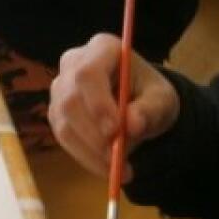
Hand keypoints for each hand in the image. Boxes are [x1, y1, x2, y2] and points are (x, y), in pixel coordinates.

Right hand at [48, 33, 179, 179]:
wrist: (139, 103)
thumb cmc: (150, 94)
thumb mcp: (162, 100)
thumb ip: (150, 110)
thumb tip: (132, 125)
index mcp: (102, 48)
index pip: (87, 73)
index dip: (97, 103)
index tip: (115, 131)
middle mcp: (73, 63)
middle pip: (70, 100)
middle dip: (93, 134)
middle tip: (118, 159)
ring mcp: (60, 88)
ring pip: (64, 123)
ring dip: (91, 151)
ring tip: (121, 169)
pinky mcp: (57, 112)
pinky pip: (63, 138)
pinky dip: (86, 157)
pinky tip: (107, 167)